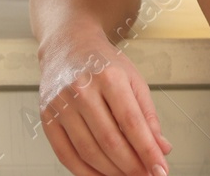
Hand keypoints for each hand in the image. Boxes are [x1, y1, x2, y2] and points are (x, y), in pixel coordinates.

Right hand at [39, 33, 171, 175]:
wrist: (69, 46)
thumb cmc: (104, 64)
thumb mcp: (133, 80)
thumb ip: (148, 115)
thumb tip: (162, 148)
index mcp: (109, 76)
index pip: (132, 122)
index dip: (147, 150)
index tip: (161, 169)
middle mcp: (82, 90)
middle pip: (109, 140)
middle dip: (131, 165)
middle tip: (147, 175)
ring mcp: (61, 105)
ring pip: (88, 151)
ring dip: (111, 172)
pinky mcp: (46, 118)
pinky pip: (65, 155)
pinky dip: (85, 172)